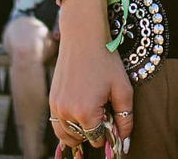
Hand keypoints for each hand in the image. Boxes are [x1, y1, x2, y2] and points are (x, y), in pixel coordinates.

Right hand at [50, 3, 133, 153]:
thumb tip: (124, 141)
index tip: (111, 114)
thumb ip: (125, 118)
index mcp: (86, 113)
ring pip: (67, 134)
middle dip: (93, 130)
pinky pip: (57, 123)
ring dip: (79, 129)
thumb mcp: (123, 88)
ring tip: (91, 107)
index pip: (97, 140)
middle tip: (102, 107)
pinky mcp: (51, 99)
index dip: (107, 131)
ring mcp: (56, 106)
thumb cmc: (105, 60)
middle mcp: (67, 113)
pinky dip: (68, 122)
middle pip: (81, 139)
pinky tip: (80, 105)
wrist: (83, 36)